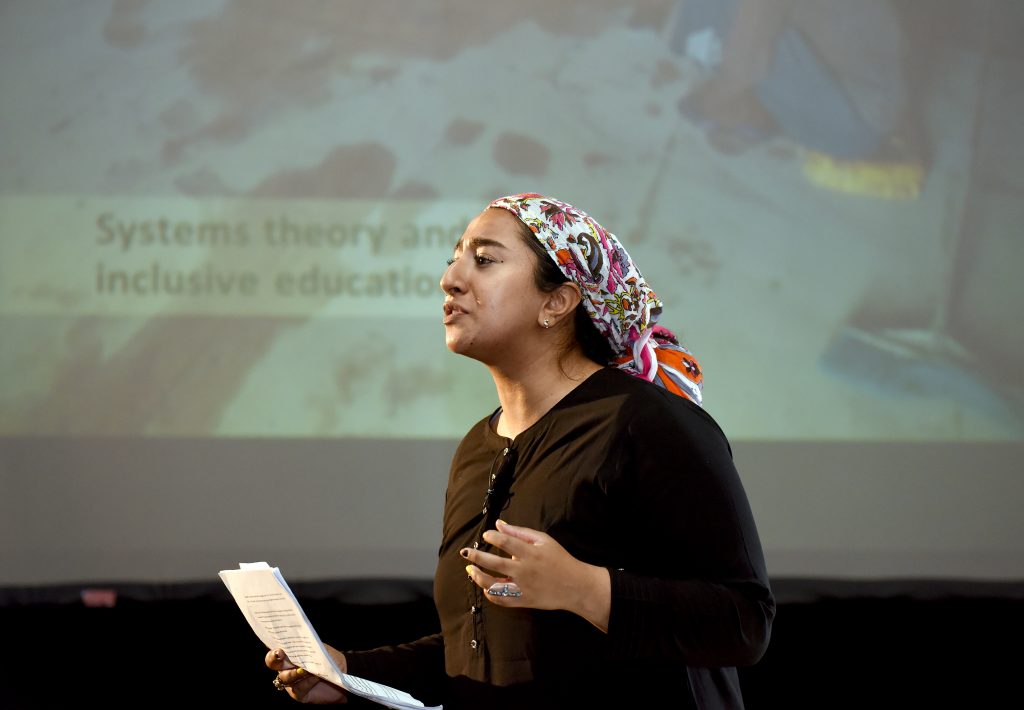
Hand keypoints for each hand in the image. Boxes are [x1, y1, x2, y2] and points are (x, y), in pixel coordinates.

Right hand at [265, 646, 347, 703]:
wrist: (345, 675)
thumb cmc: (332, 659)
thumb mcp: (322, 651)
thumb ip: (308, 650)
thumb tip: (297, 651)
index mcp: (291, 653)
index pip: (276, 650)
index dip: (274, 651)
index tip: (279, 651)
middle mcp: (288, 667)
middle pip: (273, 664)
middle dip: (275, 661)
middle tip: (282, 656)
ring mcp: (292, 682)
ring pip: (284, 678)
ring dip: (294, 673)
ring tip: (307, 670)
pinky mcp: (299, 694)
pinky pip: (296, 689)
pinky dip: (305, 682)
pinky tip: (315, 678)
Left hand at [461, 519, 609, 630]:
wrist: (575, 586)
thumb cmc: (559, 559)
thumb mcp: (543, 540)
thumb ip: (520, 532)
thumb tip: (499, 524)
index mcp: (530, 553)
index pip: (505, 542)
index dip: (492, 537)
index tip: (486, 535)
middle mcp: (524, 571)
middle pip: (494, 563)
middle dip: (476, 556)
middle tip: (465, 552)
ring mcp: (523, 588)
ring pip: (493, 585)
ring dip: (477, 577)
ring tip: (470, 570)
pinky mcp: (523, 601)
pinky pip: (501, 600)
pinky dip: (490, 593)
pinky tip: (484, 586)